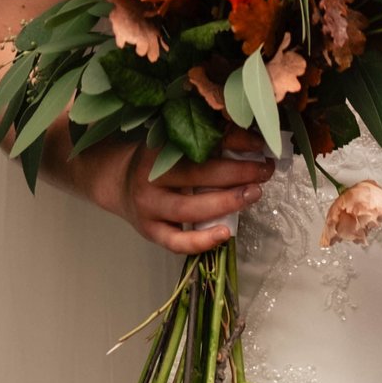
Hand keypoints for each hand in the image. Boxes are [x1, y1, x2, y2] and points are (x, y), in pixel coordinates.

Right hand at [85, 139, 274, 253]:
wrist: (117, 184)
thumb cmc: (155, 162)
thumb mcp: (172, 144)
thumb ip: (203, 143)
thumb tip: (250, 141)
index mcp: (158, 149)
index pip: (200, 143)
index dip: (234, 142)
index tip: (260, 144)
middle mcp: (151, 177)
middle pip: (198, 175)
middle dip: (237, 172)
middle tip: (263, 171)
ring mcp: (149, 207)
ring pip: (190, 208)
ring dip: (226, 202)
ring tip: (253, 194)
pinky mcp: (151, 231)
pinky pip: (177, 241)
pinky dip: (202, 241)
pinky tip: (224, 234)